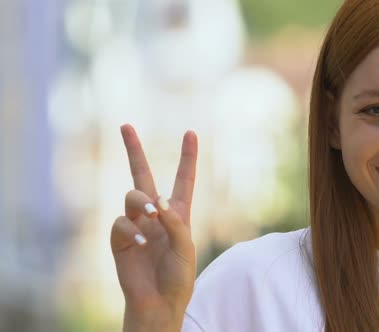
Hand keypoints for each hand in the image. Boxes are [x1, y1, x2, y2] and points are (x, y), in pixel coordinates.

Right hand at [111, 124, 197, 330]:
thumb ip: (176, 221)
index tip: (190, 132)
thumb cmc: (178, 276)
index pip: (184, 179)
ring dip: (141, 201)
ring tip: (152, 216)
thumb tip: (157, 199)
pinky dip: (130, 227)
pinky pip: (120, 221)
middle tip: (126, 126)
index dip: (187, 157)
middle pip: (143, 174)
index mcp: (179, 213)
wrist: (158, 302)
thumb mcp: (187, 247)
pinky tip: (140, 240)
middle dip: (134, 150)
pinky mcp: (120, 238)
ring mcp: (136, 223)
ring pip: (132, 195)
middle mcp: (156, 213)